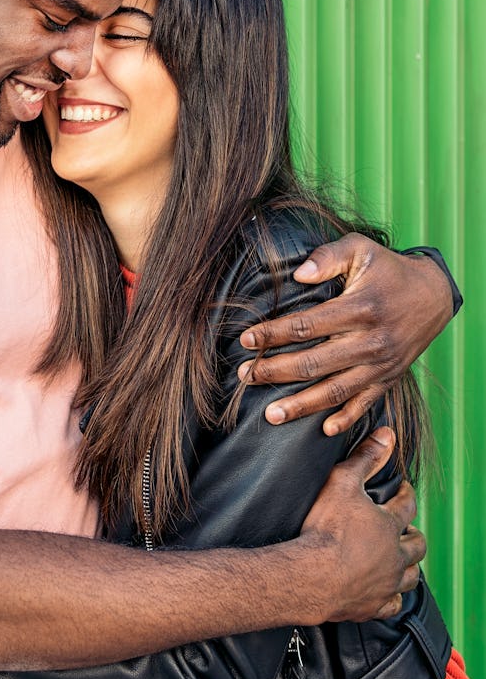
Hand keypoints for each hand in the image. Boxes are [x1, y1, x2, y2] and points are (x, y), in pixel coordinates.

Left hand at [237, 237, 453, 432]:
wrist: (434, 295)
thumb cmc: (389, 269)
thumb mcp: (362, 249)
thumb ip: (328, 255)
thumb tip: (298, 274)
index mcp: (360, 308)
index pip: (306, 326)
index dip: (272, 334)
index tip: (245, 340)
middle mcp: (371, 341)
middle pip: (314, 363)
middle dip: (275, 371)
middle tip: (246, 376)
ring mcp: (381, 364)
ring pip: (335, 391)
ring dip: (301, 405)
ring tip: (271, 414)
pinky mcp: (389, 378)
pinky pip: (366, 404)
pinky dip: (346, 419)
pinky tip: (323, 429)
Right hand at [299, 427, 425, 622]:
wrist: (310, 575)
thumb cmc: (325, 529)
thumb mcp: (342, 483)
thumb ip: (365, 458)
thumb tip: (387, 435)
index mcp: (389, 525)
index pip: (407, 506)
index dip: (407, 495)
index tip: (404, 490)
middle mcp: (394, 556)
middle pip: (416, 546)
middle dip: (414, 535)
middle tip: (409, 530)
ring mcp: (386, 583)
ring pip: (410, 577)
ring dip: (409, 567)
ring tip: (404, 561)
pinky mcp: (373, 606)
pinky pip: (392, 605)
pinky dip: (393, 598)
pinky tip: (388, 594)